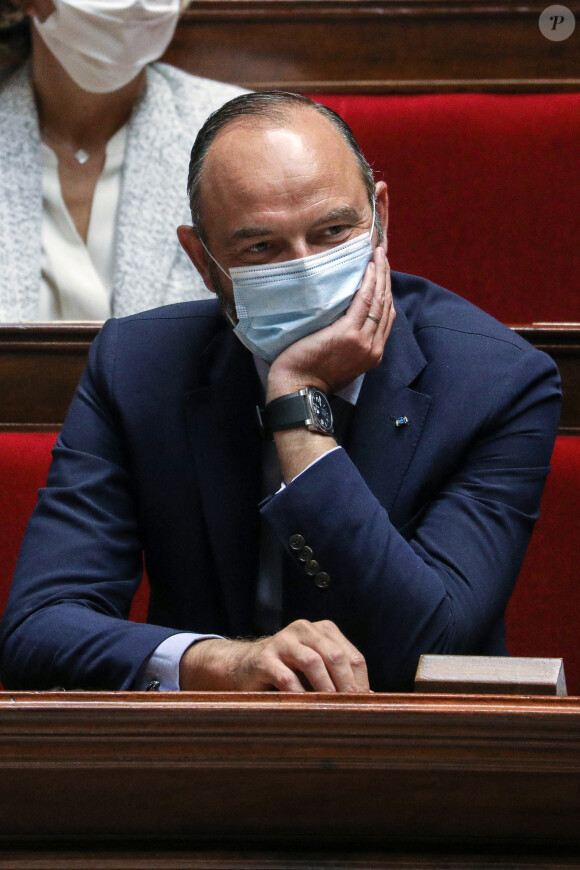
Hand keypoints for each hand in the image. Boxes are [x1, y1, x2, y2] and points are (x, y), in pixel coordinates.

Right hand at [179, 619, 369, 692]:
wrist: (243, 665)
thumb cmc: (287, 670)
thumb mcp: (316, 668)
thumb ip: (338, 676)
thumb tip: (368, 699)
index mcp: (323, 630)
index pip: (352, 656)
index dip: (360, 682)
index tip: (365, 704)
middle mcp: (305, 629)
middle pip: (335, 656)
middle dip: (346, 686)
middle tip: (351, 708)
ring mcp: (283, 641)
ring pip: (313, 662)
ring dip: (325, 688)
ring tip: (331, 708)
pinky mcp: (264, 658)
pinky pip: (286, 677)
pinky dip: (299, 695)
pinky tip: (304, 707)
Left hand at [267, 246, 394, 400]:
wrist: (299, 389)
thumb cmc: (311, 376)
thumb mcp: (341, 362)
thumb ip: (351, 343)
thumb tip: (348, 321)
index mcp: (373, 353)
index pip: (386, 316)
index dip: (387, 291)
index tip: (384, 272)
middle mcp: (373, 347)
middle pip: (386, 304)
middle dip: (386, 276)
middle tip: (383, 253)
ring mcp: (363, 340)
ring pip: (378, 300)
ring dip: (380, 273)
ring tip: (379, 253)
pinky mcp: (348, 333)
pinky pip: (364, 302)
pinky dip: (369, 282)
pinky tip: (370, 267)